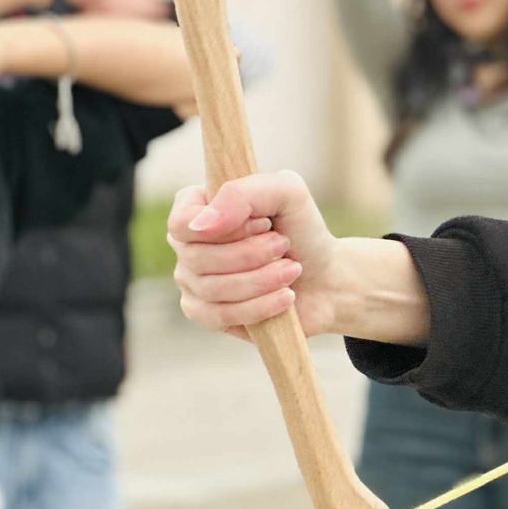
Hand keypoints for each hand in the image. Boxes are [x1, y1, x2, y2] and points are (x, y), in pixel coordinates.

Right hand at [168, 171, 338, 338]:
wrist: (325, 276)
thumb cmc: (302, 230)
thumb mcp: (287, 193)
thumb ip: (244, 192)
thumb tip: (203, 223)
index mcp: (198, 207)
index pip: (181, 222)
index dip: (225, 228)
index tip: (265, 223)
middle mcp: (188, 244)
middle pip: (196, 257)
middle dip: (252, 254)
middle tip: (284, 246)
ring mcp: (192, 280)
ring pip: (210, 288)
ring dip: (262, 279)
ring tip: (292, 270)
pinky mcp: (204, 314)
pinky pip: (218, 316)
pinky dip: (258, 306)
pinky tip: (285, 297)